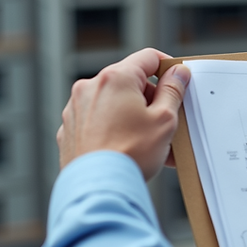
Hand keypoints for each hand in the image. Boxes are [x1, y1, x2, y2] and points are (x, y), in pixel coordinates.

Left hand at [57, 48, 190, 180]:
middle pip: (130, 81)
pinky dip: (114, 128)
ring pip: (114, 102)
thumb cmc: (130, 154)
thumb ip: (173, 91)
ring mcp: (76, 108)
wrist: (97, 189)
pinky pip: (98, 120)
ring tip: (149, 142)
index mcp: (116, 78)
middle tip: (166, 122)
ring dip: (133, 115)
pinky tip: (128, 149)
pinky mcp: (69, 129)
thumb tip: (178, 73)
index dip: (168, 67)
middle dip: (151, 99)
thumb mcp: (164, 120)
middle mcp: (90, 87)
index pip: (148, 58)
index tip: (178, 82)